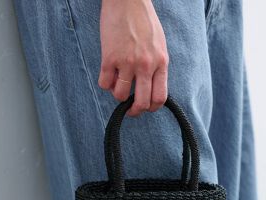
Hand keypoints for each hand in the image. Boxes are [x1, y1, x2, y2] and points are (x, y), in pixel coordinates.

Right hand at [98, 0, 168, 115]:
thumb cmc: (144, 20)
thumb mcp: (159, 45)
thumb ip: (157, 66)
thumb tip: (151, 87)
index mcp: (161, 62)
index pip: (160, 97)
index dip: (152, 108)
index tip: (146, 108)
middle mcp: (146, 65)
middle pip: (142, 102)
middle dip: (135, 111)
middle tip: (129, 110)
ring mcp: (127, 62)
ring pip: (120, 95)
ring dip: (117, 95)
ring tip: (117, 86)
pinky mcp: (109, 58)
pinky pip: (105, 84)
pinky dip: (105, 84)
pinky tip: (107, 75)